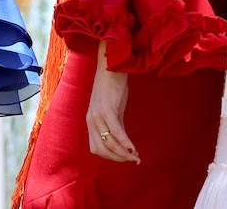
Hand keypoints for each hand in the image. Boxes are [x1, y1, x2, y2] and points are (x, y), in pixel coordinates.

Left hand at [86, 43, 138, 163]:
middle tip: (133, 160)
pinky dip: (124, 141)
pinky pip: (115, 130)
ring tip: (135, 156)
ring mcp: (97, 115)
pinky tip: (133, 148)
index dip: (111, 157)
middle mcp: (91, 120)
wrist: (111, 67)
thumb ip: (117, 127)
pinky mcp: (106, 109)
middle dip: (118, 158)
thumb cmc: (114, 89)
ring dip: (123, 153)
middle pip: (102, 149)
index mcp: (90, 121)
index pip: (96, 148)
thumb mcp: (114, 111)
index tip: (124, 158)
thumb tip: (126, 146)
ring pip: (109, 142)